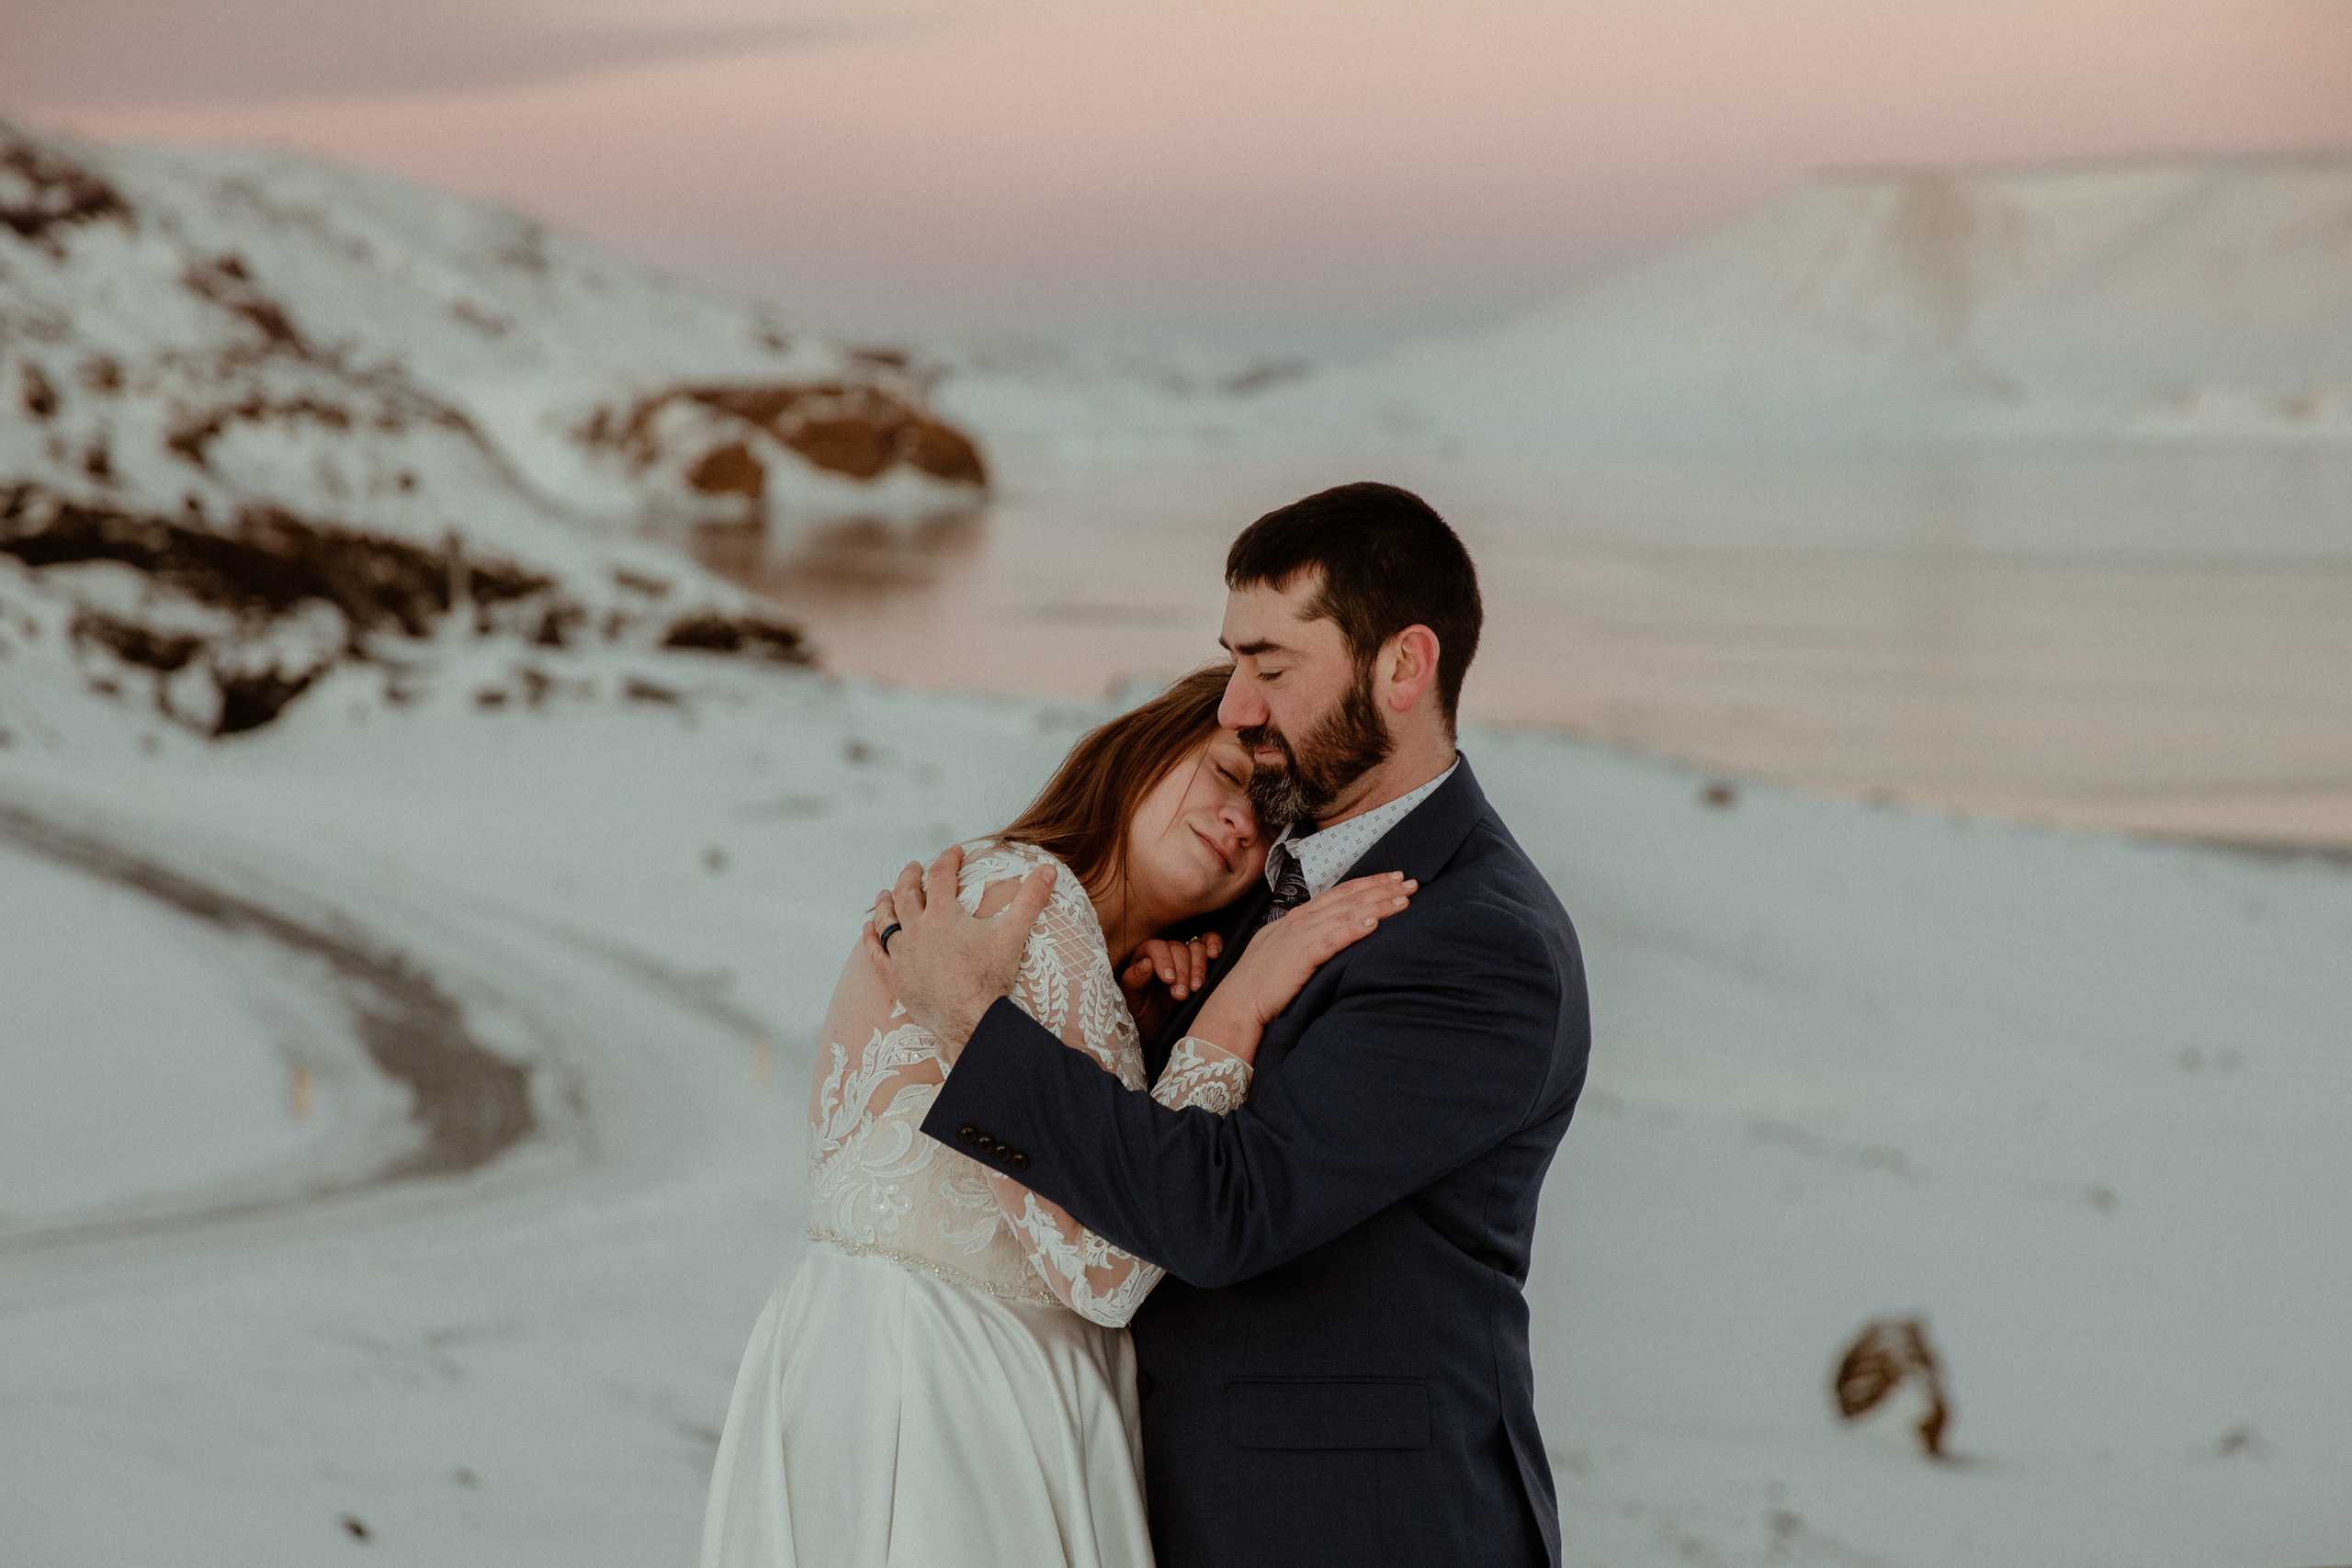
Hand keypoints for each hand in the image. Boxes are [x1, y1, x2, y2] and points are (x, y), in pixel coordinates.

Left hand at [865, 845, 1055, 1064]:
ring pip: (886, 921)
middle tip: (914, 867)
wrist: (970, 1021)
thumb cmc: (991, 979)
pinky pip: (875, 954)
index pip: (942, 875)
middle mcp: (917, 930)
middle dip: (910, 876)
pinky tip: (867, 929)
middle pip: (906, 893)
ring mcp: (902, 955)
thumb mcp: (1013, 934)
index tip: (955, 852)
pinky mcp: (895, 978)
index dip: (948, 859)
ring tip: (885, 893)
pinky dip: (869, 938)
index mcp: (944, 915)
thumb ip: (1030, 899)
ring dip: (885, 903)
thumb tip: (1049, 869)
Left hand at [1119, 931, 1223, 1040]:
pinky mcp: (1202, 963)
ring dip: (1199, 966)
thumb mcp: (1131, 1002)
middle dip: (1182, 972)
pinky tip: (1214, 955)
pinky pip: (1210, 942)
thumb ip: (1133, 981)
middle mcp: (1165, 953)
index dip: (1163, 960)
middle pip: (1178, 948)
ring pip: (1196, 947)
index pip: (1155, 947)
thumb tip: (1147, 963)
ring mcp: (1185, 957)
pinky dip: (1214, 944)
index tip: (1169, 980)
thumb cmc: (1142, 1016)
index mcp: (1144, 957)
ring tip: (1197, 988)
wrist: (1159, 1032)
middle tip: (1181, 995)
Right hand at [1189, 871, 1415, 1062]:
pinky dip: (1354, 928)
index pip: (1338, 894)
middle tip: (1410, 880)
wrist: (1236, 1004)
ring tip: (1404, 899)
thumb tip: (1325, 935)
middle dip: (1380, 887)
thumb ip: (1302, 939)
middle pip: (1347, 897)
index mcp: (1295, 918)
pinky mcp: (1300, 956)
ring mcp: (1299, 936)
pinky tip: (1374, 922)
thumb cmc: (1258, 984)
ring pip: (1346, 913)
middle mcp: (1299, 921)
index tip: (1392, 878)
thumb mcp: (1280, 951)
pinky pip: (1333, 938)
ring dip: (1377, 904)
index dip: (1366, 884)